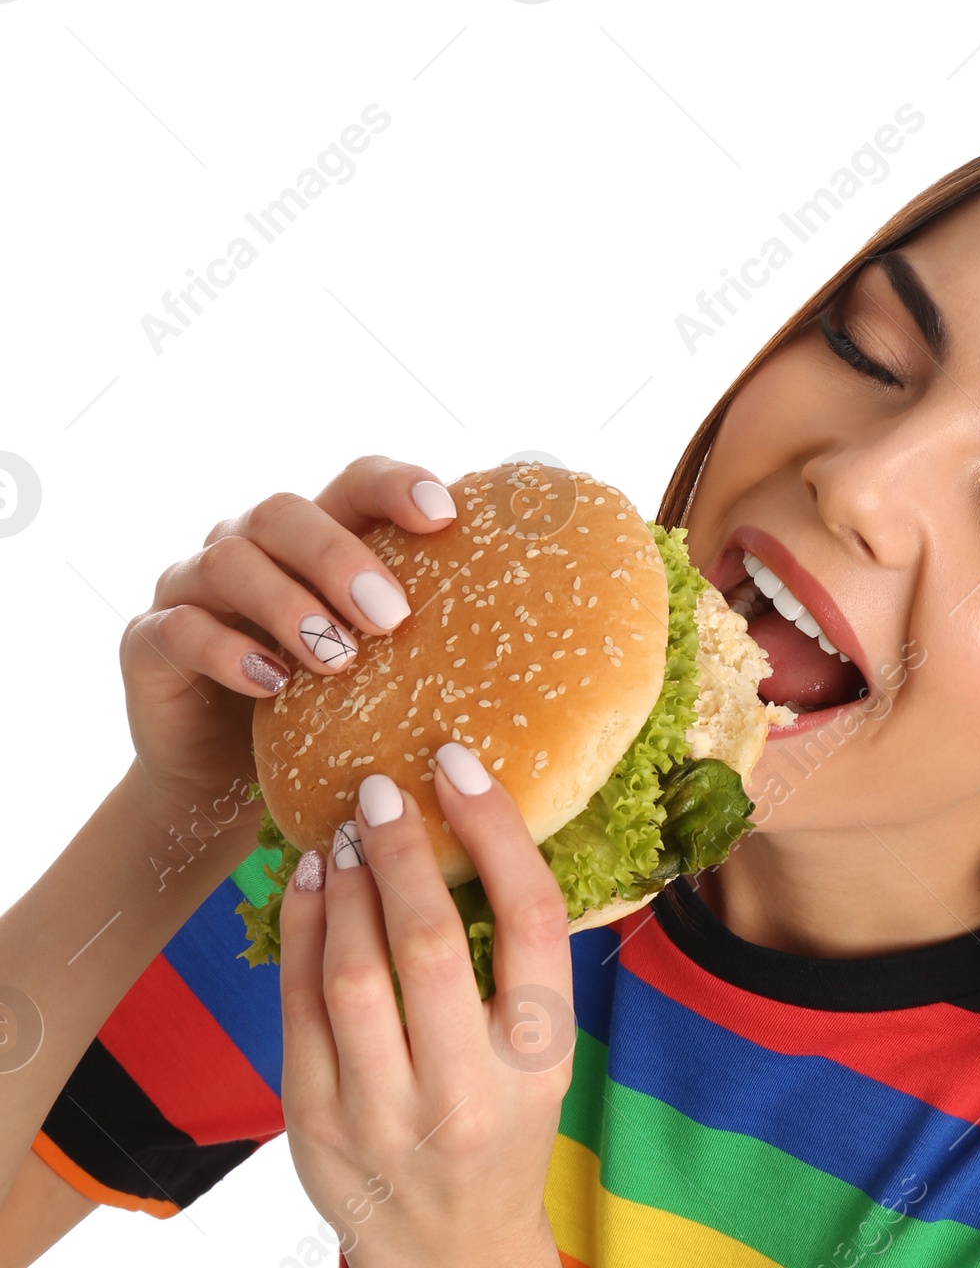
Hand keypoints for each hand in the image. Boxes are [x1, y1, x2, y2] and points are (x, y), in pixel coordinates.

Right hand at [121, 455, 458, 829]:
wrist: (222, 781)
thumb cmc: (318, 718)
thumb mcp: (381, 676)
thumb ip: (430, 644)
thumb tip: (543, 650)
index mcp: (313, 541)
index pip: (352, 485)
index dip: (394, 486)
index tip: (443, 513)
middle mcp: (249, 547)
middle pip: (287, 514)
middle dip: (341, 558)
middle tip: (392, 616)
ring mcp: (192, 588)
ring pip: (231, 563)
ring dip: (290, 607)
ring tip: (338, 660)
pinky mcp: (149, 642)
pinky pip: (180, 629)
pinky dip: (226, 652)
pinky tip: (271, 686)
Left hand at [275, 741, 574, 1267]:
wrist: (449, 1251)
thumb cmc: (502, 1129)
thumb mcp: (541, 1056)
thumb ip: (520, 965)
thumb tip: (476, 830)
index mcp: (540, 1061)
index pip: (531, 923)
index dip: (495, 831)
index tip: (459, 767)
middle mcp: (466, 1092)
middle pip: (430, 943)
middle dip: (400, 850)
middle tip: (382, 788)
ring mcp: (382, 1115)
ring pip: (352, 972)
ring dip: (344, 884)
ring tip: (345, 832)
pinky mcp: (313, 1125)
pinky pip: (297, 1006)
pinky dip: (300, 931)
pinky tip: (309, 883)